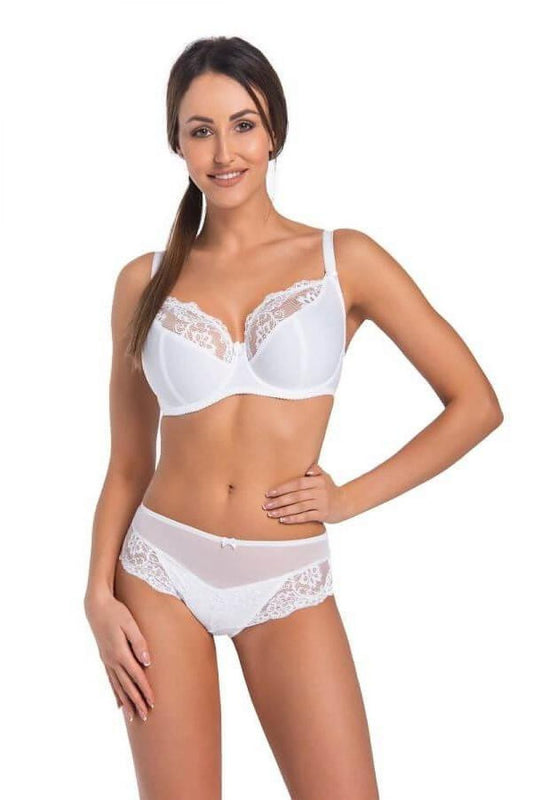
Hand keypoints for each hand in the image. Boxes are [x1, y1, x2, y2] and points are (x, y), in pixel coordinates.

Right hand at [84, 590, 154, 722]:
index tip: (153, 703)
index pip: (136, 676)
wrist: (96, 606)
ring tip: (132, 717)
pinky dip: (115, 693)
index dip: (145, 690)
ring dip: (126, 702)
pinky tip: (118, 703)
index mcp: (120, 652)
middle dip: (137, 702)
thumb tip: (147, 662)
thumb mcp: (130, 623)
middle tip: (146, 717)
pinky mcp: (105, 658)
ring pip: (118, 686)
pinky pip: (111, 680)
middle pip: (127, 686)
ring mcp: (107, 660)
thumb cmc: (116, 612)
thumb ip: (139, 642)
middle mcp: (112, 660)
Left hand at [262, 462, 347, 524]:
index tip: (269, 493)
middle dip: (279, 501)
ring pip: (299, 507)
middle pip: (296, 496)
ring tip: (271, 514)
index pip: (297, 483)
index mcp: (318, 481)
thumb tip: (307, 469)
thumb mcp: (324, 476)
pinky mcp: (323, 515)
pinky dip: (294, 519)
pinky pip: (306, 517)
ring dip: (283, 511)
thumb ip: (315, 470)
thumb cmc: (329, 488)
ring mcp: (321, 504)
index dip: (283, 488)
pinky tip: (283, 520)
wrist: (345, 503)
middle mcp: (320, 492)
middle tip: (266, 505)